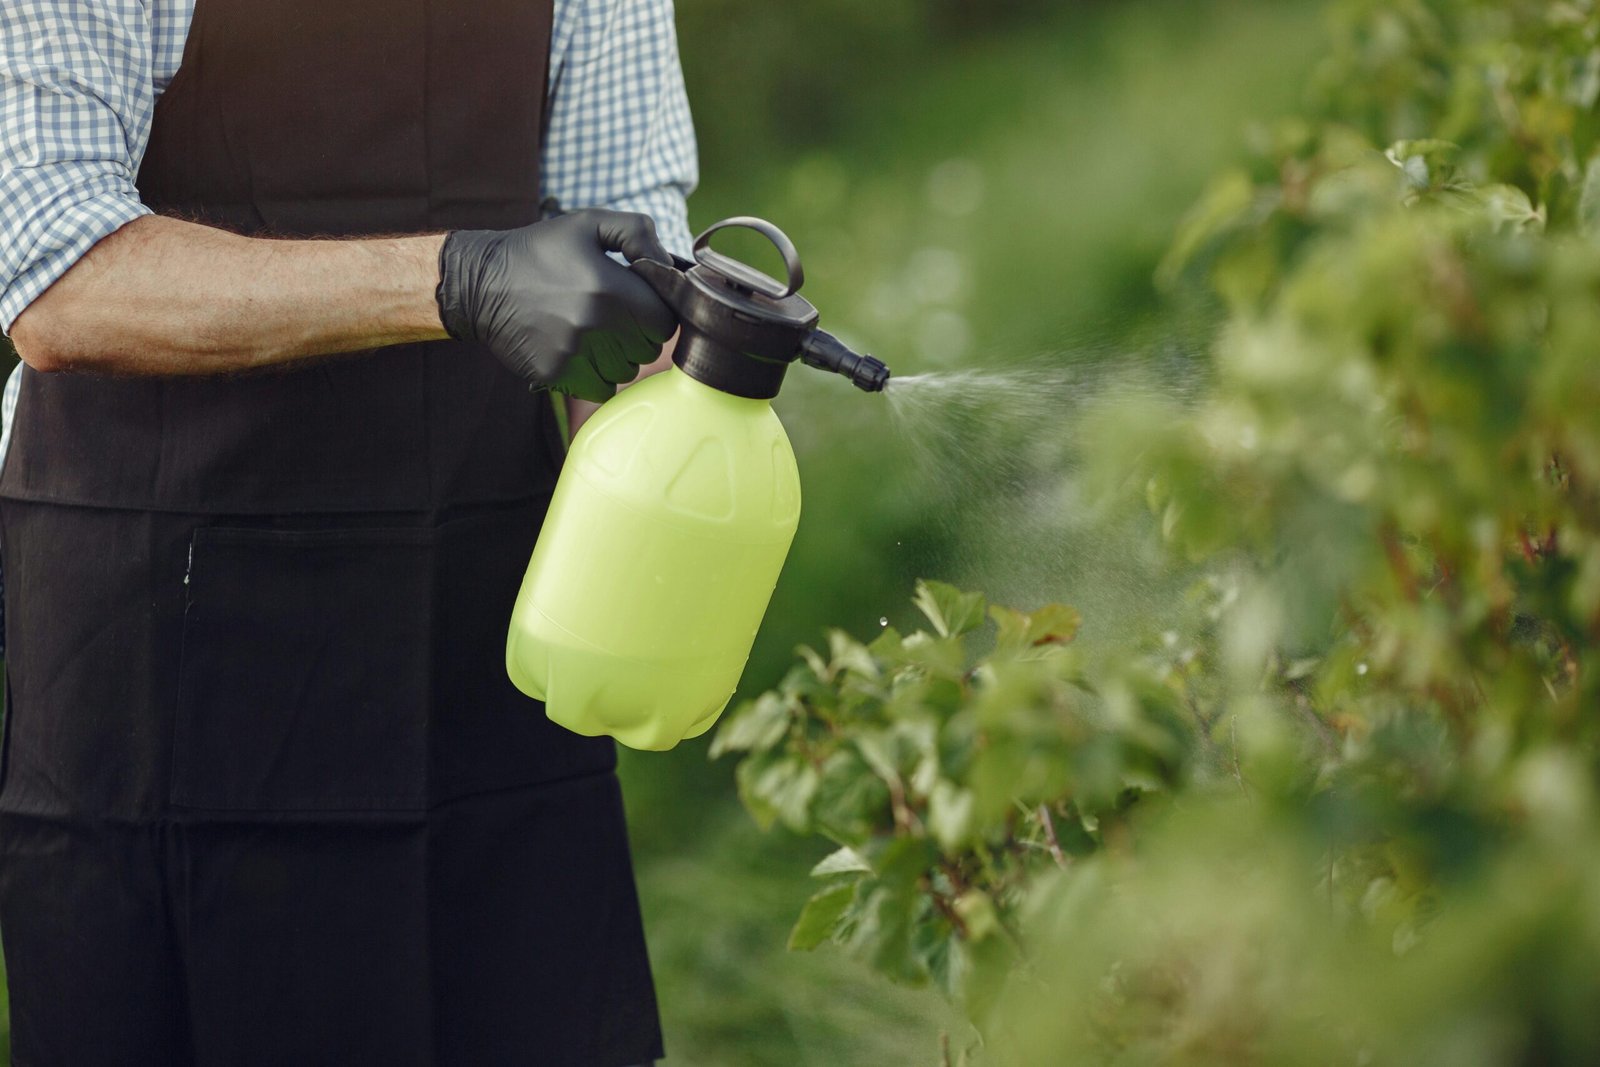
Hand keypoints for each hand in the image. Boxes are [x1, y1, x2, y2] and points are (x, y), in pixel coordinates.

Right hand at [435, 210, 677, 400]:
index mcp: (609, 288)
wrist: (481, 283)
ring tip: (594, 333)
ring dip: (619, 357)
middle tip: (614, 317)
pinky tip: (582, 354)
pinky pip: (601, 388)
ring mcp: (574, 354)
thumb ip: (638, 234)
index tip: (639, 305)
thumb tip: (670, 266)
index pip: (664, 322)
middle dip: (639, 335)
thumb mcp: (588, 224)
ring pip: (626, 371)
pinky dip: (599, 377)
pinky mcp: (556, 374)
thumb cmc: (540, 251)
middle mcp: (594, 325)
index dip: (657, 313)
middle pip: (648, 350)